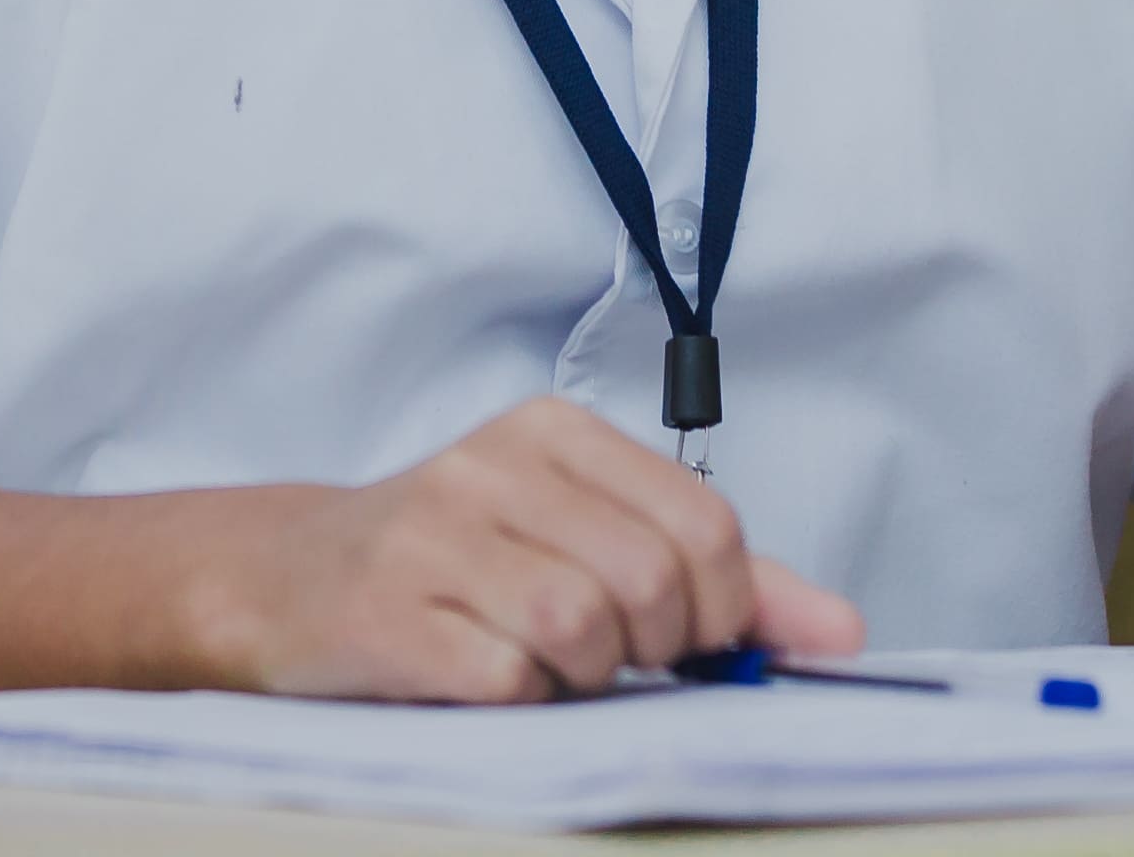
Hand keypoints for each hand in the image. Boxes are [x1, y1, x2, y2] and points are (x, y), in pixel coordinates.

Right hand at [191, 399, 864, 701]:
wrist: (289, 582)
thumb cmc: (460, 566)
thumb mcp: (586, 538)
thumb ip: (722, 583)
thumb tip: (843, 635)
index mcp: (553, 432)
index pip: (705, 526)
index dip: (720, 610)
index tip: (684, 638)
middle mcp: (492, 465)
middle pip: (651, 582)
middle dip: (650, 649)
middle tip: (606, 657)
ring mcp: (434, 536)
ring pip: (583, 629)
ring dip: (582, 679)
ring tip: (542, 664)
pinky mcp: (389, 612)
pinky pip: (508, 680)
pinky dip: (518, 700)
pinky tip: (485, 677)